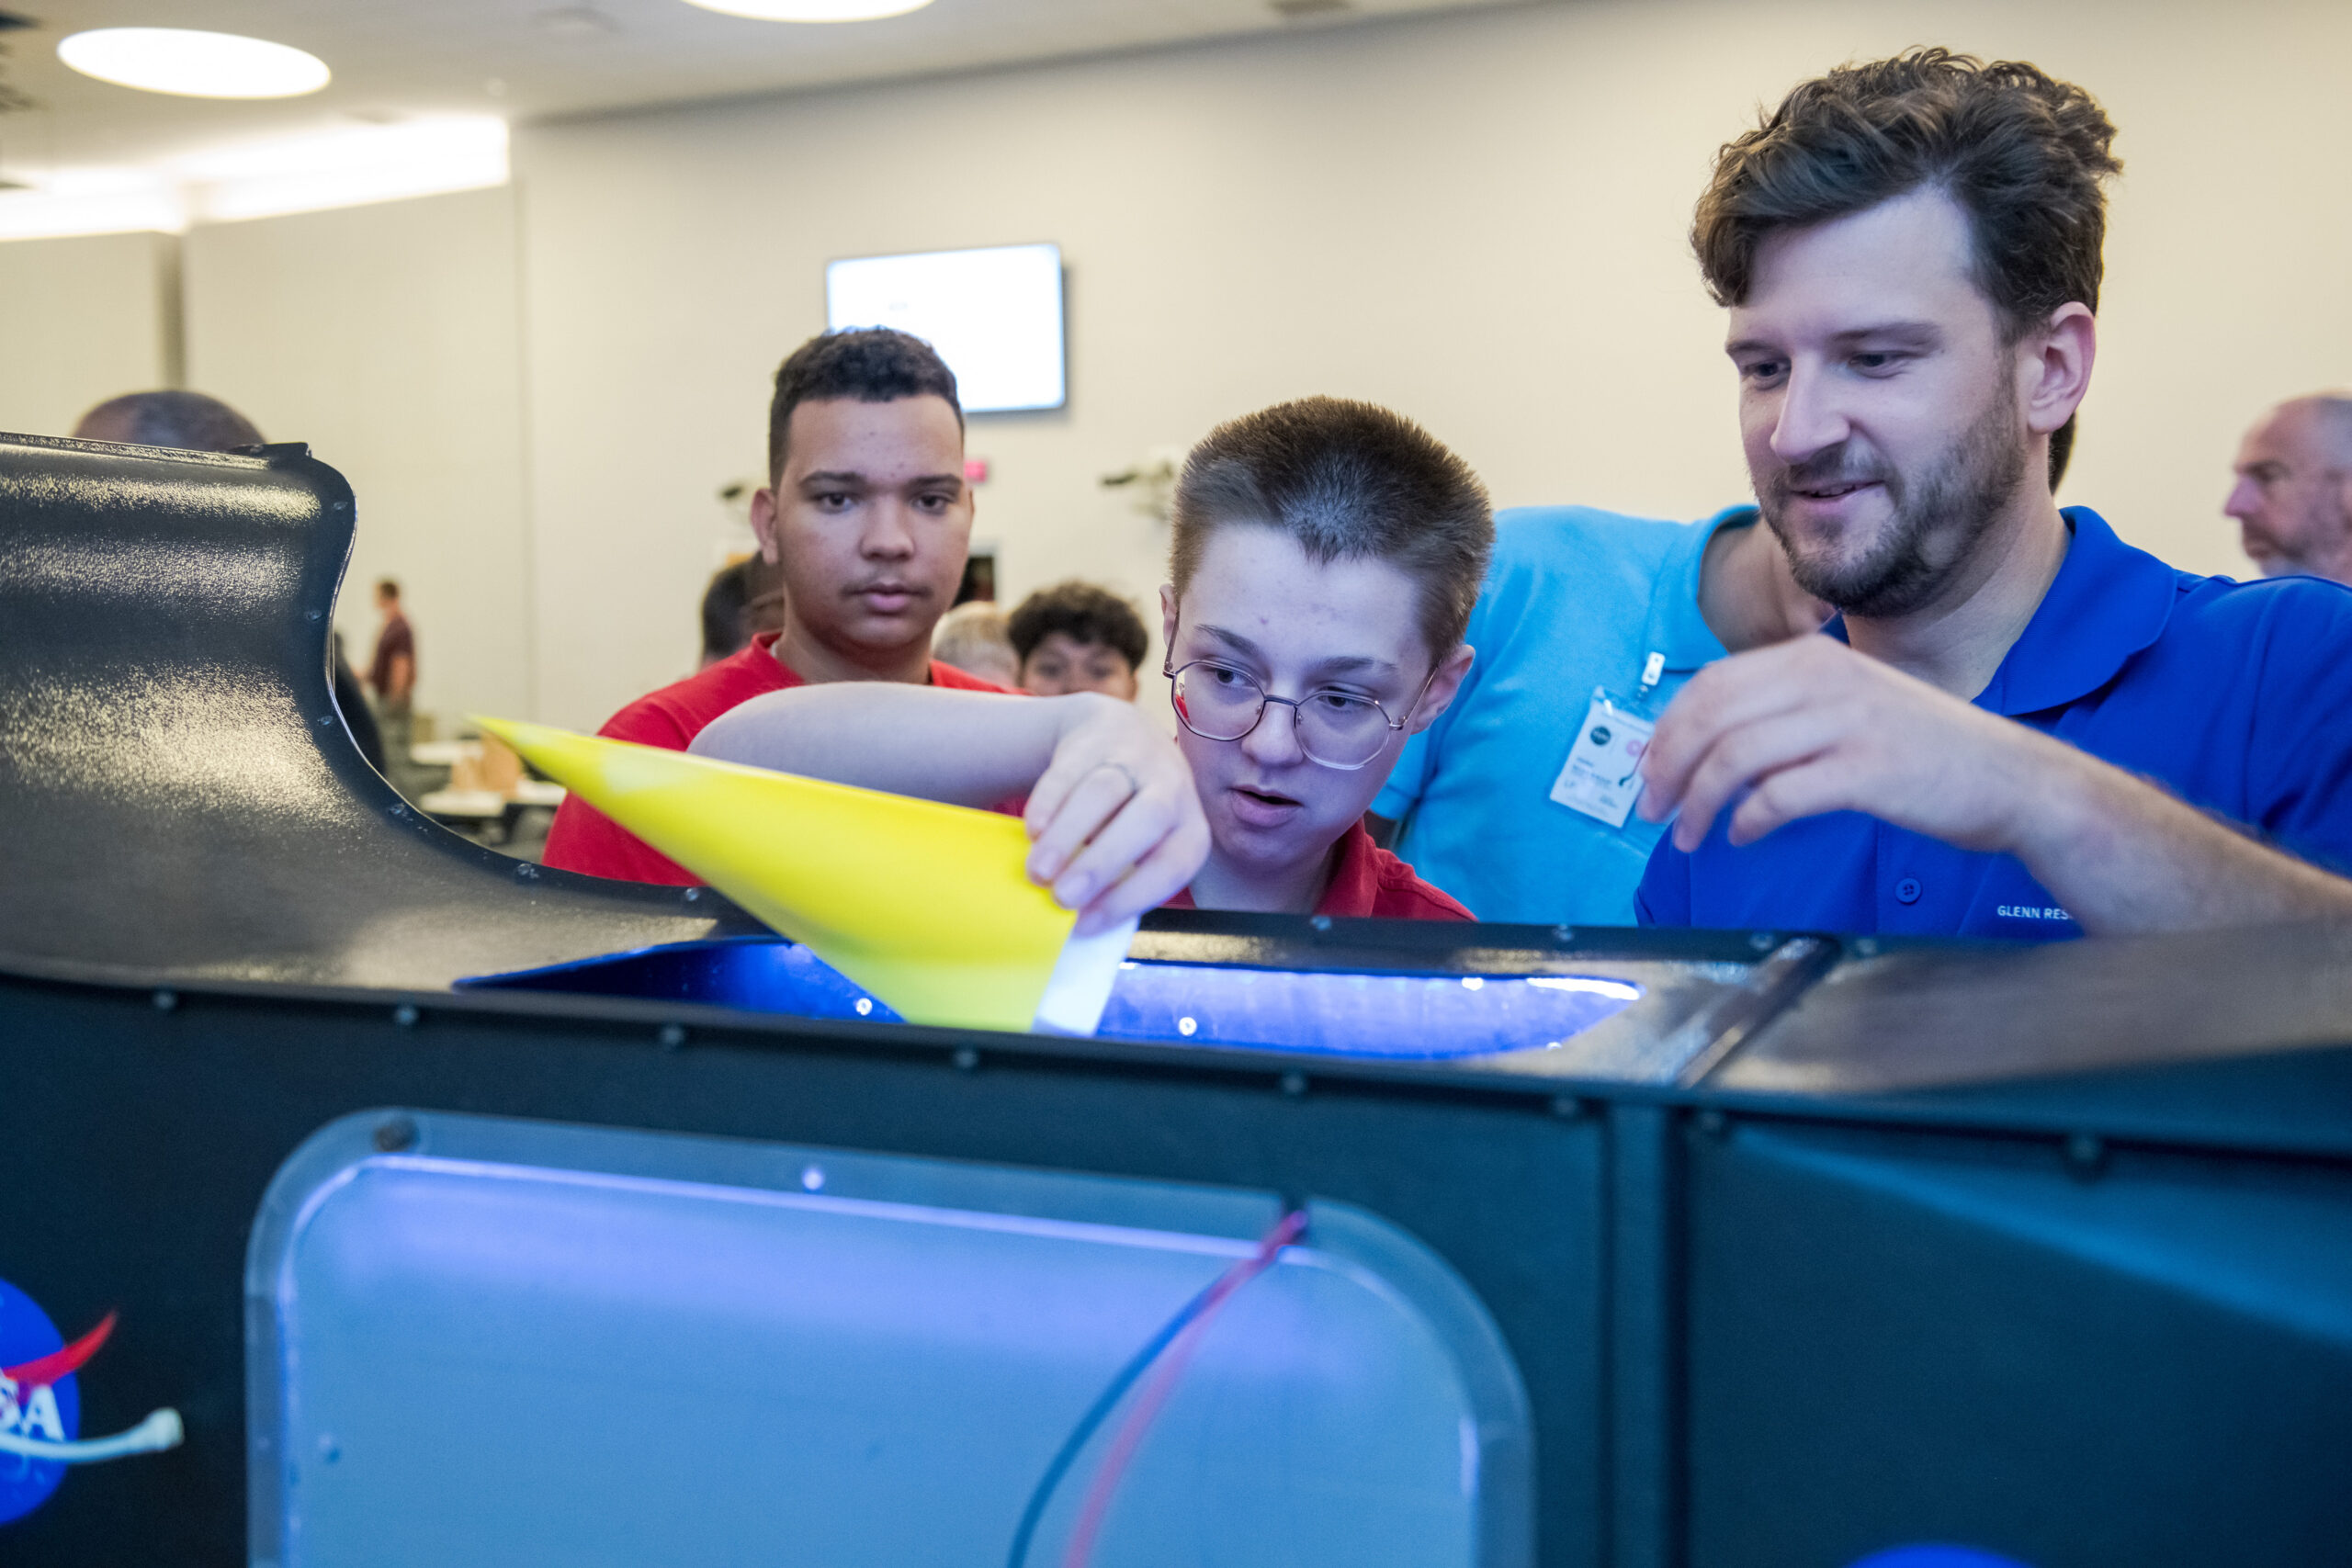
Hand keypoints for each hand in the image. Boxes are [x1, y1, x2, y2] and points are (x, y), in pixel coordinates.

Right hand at [1022, 696, 1210, 934]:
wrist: (1118, 733)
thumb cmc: (1130, 814)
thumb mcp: (1143, 846)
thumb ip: (1120, 880)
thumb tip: (1080, 925)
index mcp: (1190, 828)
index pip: (1172, 865)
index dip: (1130, 897)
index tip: (1085, 925)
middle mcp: (1172, 788)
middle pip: (1147, 820)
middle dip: (1104, 862)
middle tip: (1063, 898)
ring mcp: (1136, 757)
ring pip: (1103, 792)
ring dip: (1067, 835)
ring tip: (1037, 873)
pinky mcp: (1097, 736)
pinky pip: (1071, 769)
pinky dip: (1049, 801)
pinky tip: (1032, 830)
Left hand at [1636, 636, 2072, 854]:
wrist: (2014, 780)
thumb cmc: (1923, 752)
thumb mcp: (1848, 708)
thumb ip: (1783, 714)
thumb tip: (1703, 746)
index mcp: (1814, 658)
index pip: (1711, 683)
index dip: (1667, 727)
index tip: (1647, 766)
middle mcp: (1826, 680)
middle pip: (1711, 716)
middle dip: (1667, 765)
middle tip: (1651, 806)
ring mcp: (1848, 723)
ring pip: (1734, 757)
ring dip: (1697, 801)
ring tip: (1687, 834)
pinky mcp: (1867, 771)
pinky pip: (1779, 795)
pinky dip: (1747, 820)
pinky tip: (1742, 835)